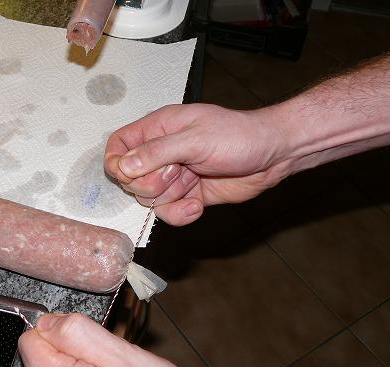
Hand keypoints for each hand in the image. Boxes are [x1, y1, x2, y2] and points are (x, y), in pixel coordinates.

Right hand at [104, 104, 290, 225]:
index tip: (129, 173)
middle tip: (178, 171)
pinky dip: (180, 213)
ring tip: (192, 182)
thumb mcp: (195, 139)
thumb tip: (123, 165)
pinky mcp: (186, 196)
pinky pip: (167, 213)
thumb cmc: (238, 136)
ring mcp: (172, 176)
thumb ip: (157, 152)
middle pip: (129, 178)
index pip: (118, 145)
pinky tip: (197, 205)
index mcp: (158, 129)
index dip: (117, 162)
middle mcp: (161, 154)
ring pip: (148, 199)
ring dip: (169, 197)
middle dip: (150, 183)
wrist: (272, 157)